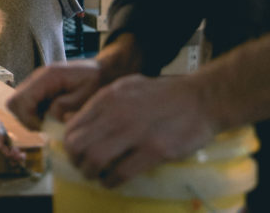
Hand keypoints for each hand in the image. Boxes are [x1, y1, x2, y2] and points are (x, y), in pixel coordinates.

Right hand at [8, 59, 105, 129]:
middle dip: (26, 119)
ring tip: (49, 123)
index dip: (28, 118)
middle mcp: (36, 78)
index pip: (20, 99)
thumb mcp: (86, 96)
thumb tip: (51, 115)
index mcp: (47, 77)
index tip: (43, 128)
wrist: (101, 71)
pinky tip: (51, 118)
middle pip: (13, 102)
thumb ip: (67, 105)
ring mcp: (36, 83)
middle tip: (45, 127)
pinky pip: (27, 104)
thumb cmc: (96, 83)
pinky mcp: (39, 89)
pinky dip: (35, 114)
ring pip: (18, 104)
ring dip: (30, 117)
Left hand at [60, 74, 215, 187]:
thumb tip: (76, 120)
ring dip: (91, 173)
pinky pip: (122, 172)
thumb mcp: (125, 87)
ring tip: (96, 176)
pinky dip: (112, 181)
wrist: (200, 99)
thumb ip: (102, 103)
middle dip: (76, 162)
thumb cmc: (162, 94)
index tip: (75, 153)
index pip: (72, 127)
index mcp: (107, 98)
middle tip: (83, 167)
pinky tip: (113, 181)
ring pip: (95, 160)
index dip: (69, 145)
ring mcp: (134, 132)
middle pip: (78, 145)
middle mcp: (116, 114)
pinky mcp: (154, 151)